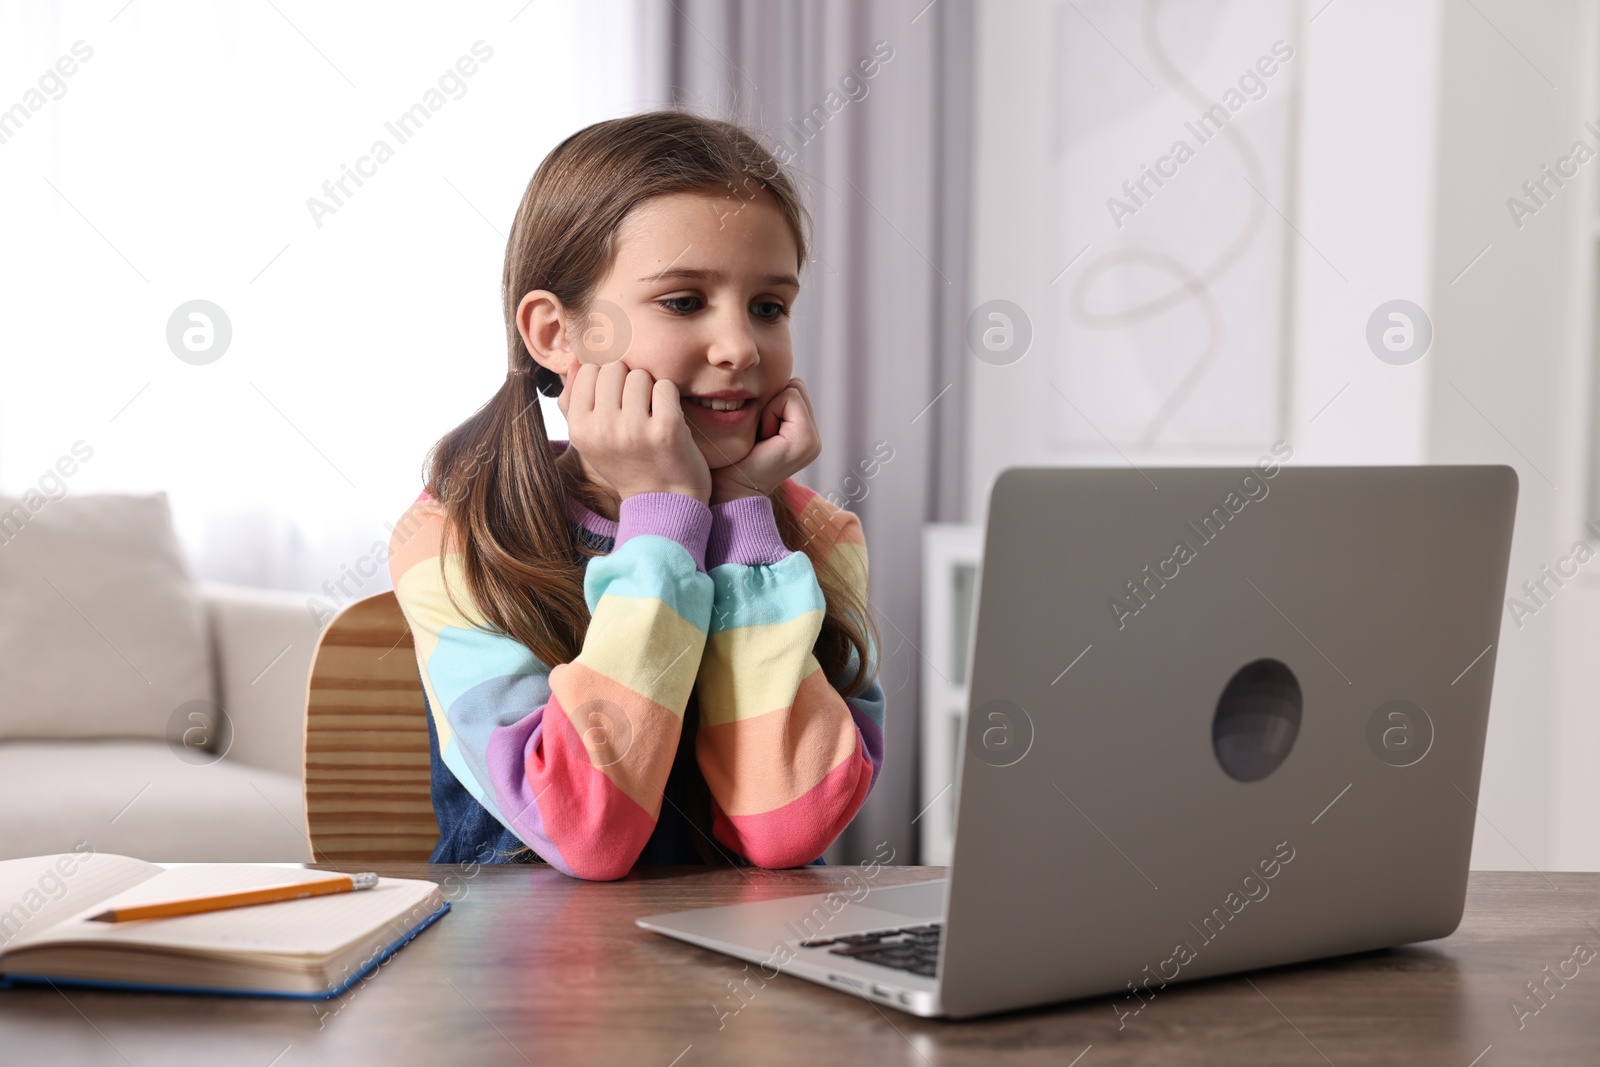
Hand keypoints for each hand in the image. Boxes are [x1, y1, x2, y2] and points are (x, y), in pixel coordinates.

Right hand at [559, 361, 711, 504]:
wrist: (663, 502)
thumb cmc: (626, 463)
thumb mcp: (590, 440)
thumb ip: (574, 402)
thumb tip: (577, 363)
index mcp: (579, 428)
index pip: (589, 370)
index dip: (606, 380)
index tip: (616, 401)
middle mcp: (602, 429)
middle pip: (615, 368)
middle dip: (628, 382)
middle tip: (636, 409)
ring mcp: (634, 429)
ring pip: (640, 375)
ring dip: (649, 390)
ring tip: (650, 415)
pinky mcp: (666, 429)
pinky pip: (665, 386)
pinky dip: (669, 398)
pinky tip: (667, 419)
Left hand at [710, 378, 821, 503]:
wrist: (728, 488)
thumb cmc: (729, 456)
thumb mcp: (751, 423)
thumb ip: (766, 403)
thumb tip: (759, 371)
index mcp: (802, 433)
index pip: (793, 387)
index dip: (768, 401)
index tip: (756, 431)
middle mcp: (814, 438)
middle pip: (795, 386)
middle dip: (771, 402)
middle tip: (758, 434)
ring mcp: (814, 441)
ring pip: (793, 389)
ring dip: (769, 408)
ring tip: (760, 438)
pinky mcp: (808, 440)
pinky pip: (789, 397)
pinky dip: (770, 412)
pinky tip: (763, 439)